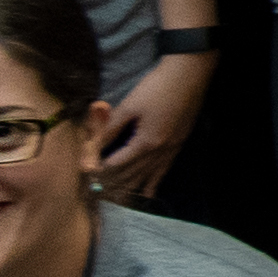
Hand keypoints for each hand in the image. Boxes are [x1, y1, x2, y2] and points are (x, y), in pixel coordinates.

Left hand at [94, 50, 213, 192]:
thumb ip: (110, 127)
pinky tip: (147, 194)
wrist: (190, 74)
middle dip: (114, 185)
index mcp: (146, 142)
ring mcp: (171, 150)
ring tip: (118, 202)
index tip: (87, 179)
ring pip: (148, 177)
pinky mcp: (178, 145)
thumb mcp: (130, 105)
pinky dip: (153, 184)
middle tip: (97, 195)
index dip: (101, 172)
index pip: (118, 164)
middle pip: (133, 175)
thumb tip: (92, 144)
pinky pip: (163, 171)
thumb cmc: (158, 87)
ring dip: (132, 190)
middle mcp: (160, 152)